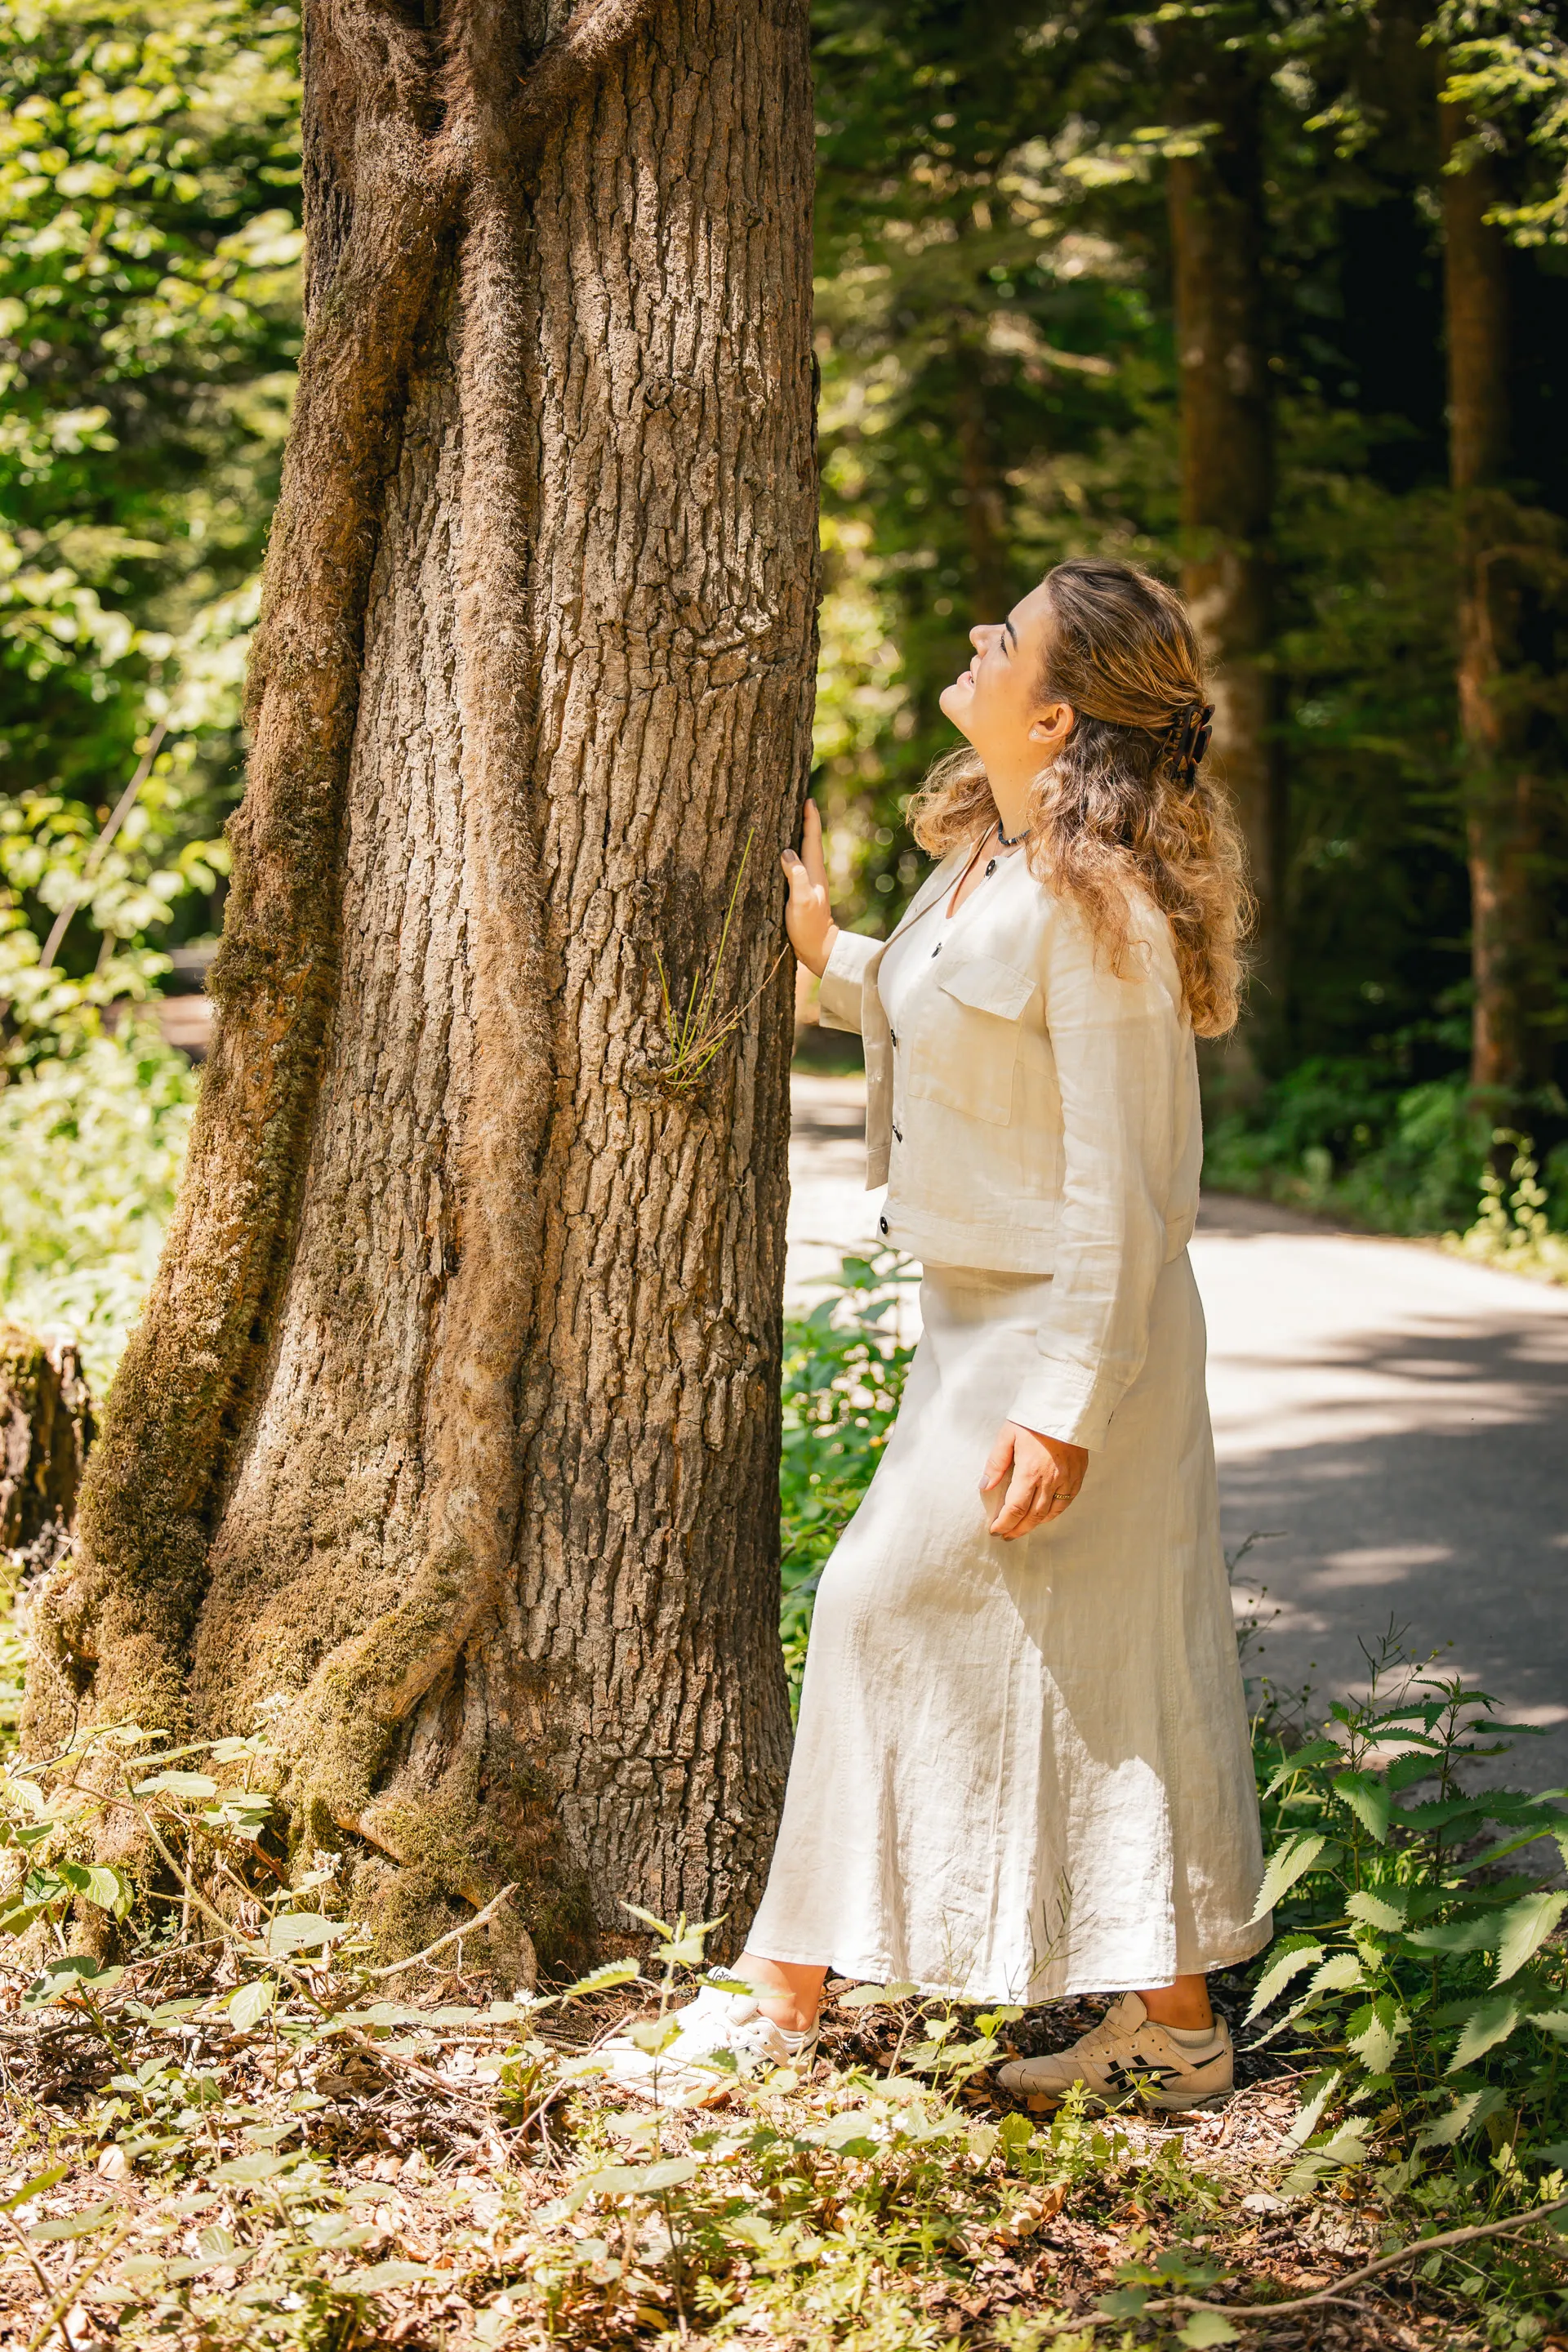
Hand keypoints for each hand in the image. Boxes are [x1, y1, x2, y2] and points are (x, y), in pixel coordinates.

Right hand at [780, 799, 838, 977]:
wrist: (818, 949)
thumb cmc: (809, 926)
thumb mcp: (802, 901)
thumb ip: (796, 876)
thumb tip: (786, 852)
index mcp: (814, 871)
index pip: (812, 838)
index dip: (810, 818)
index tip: (808, 798)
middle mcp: (813, 872)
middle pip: (808, 840)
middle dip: (804, 820)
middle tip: (798, 800)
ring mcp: (808, 881)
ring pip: (803, 851)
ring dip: (797, 834)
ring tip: (788, 818)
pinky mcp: (801, 890)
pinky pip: (796, 863)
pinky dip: (791, 852)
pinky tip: (783, 852)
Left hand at [980, 1422, 1087, 1538]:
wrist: (1067, 1406)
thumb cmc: (1034, 1419)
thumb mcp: (1007, 1435)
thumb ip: (996, 1463)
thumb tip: (985, 1486)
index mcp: (1030, 1472)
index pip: (1014, 1509)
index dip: (1003, 1524)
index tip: (994, 1530)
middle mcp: (1049, 1481)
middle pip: (1032, 1516)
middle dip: (1017, 1529)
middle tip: (1006, 1535)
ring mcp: (1066, 1480)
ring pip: (1050, 1513)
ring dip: (1034, 1525)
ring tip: (1022, 1528)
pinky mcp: (1078, 1476)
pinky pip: (1066, 1503)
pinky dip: (1053, 1514)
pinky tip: (1044, 1515)